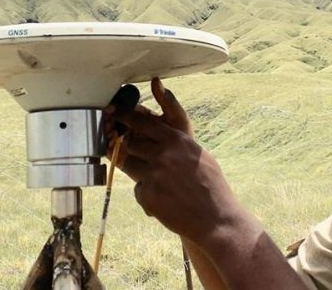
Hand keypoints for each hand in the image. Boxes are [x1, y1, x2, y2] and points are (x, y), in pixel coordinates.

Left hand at [105, 79, 250, 247]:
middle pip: (130, 144)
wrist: (215, 217)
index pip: (143, 122)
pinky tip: (165, 200)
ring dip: (138, 171)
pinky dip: (147, 194)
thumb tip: (161, 136)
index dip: (126, 116)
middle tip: (144, 159)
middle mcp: (162, 154)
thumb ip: (178, 144)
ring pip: (129, 165)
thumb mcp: (198, 155)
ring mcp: (153, 175)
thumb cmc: (211, 186)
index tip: (115, 113)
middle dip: (132, 150)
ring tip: (160, 183)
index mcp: (176, 140)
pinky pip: (138, 189)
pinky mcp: (147, 195)